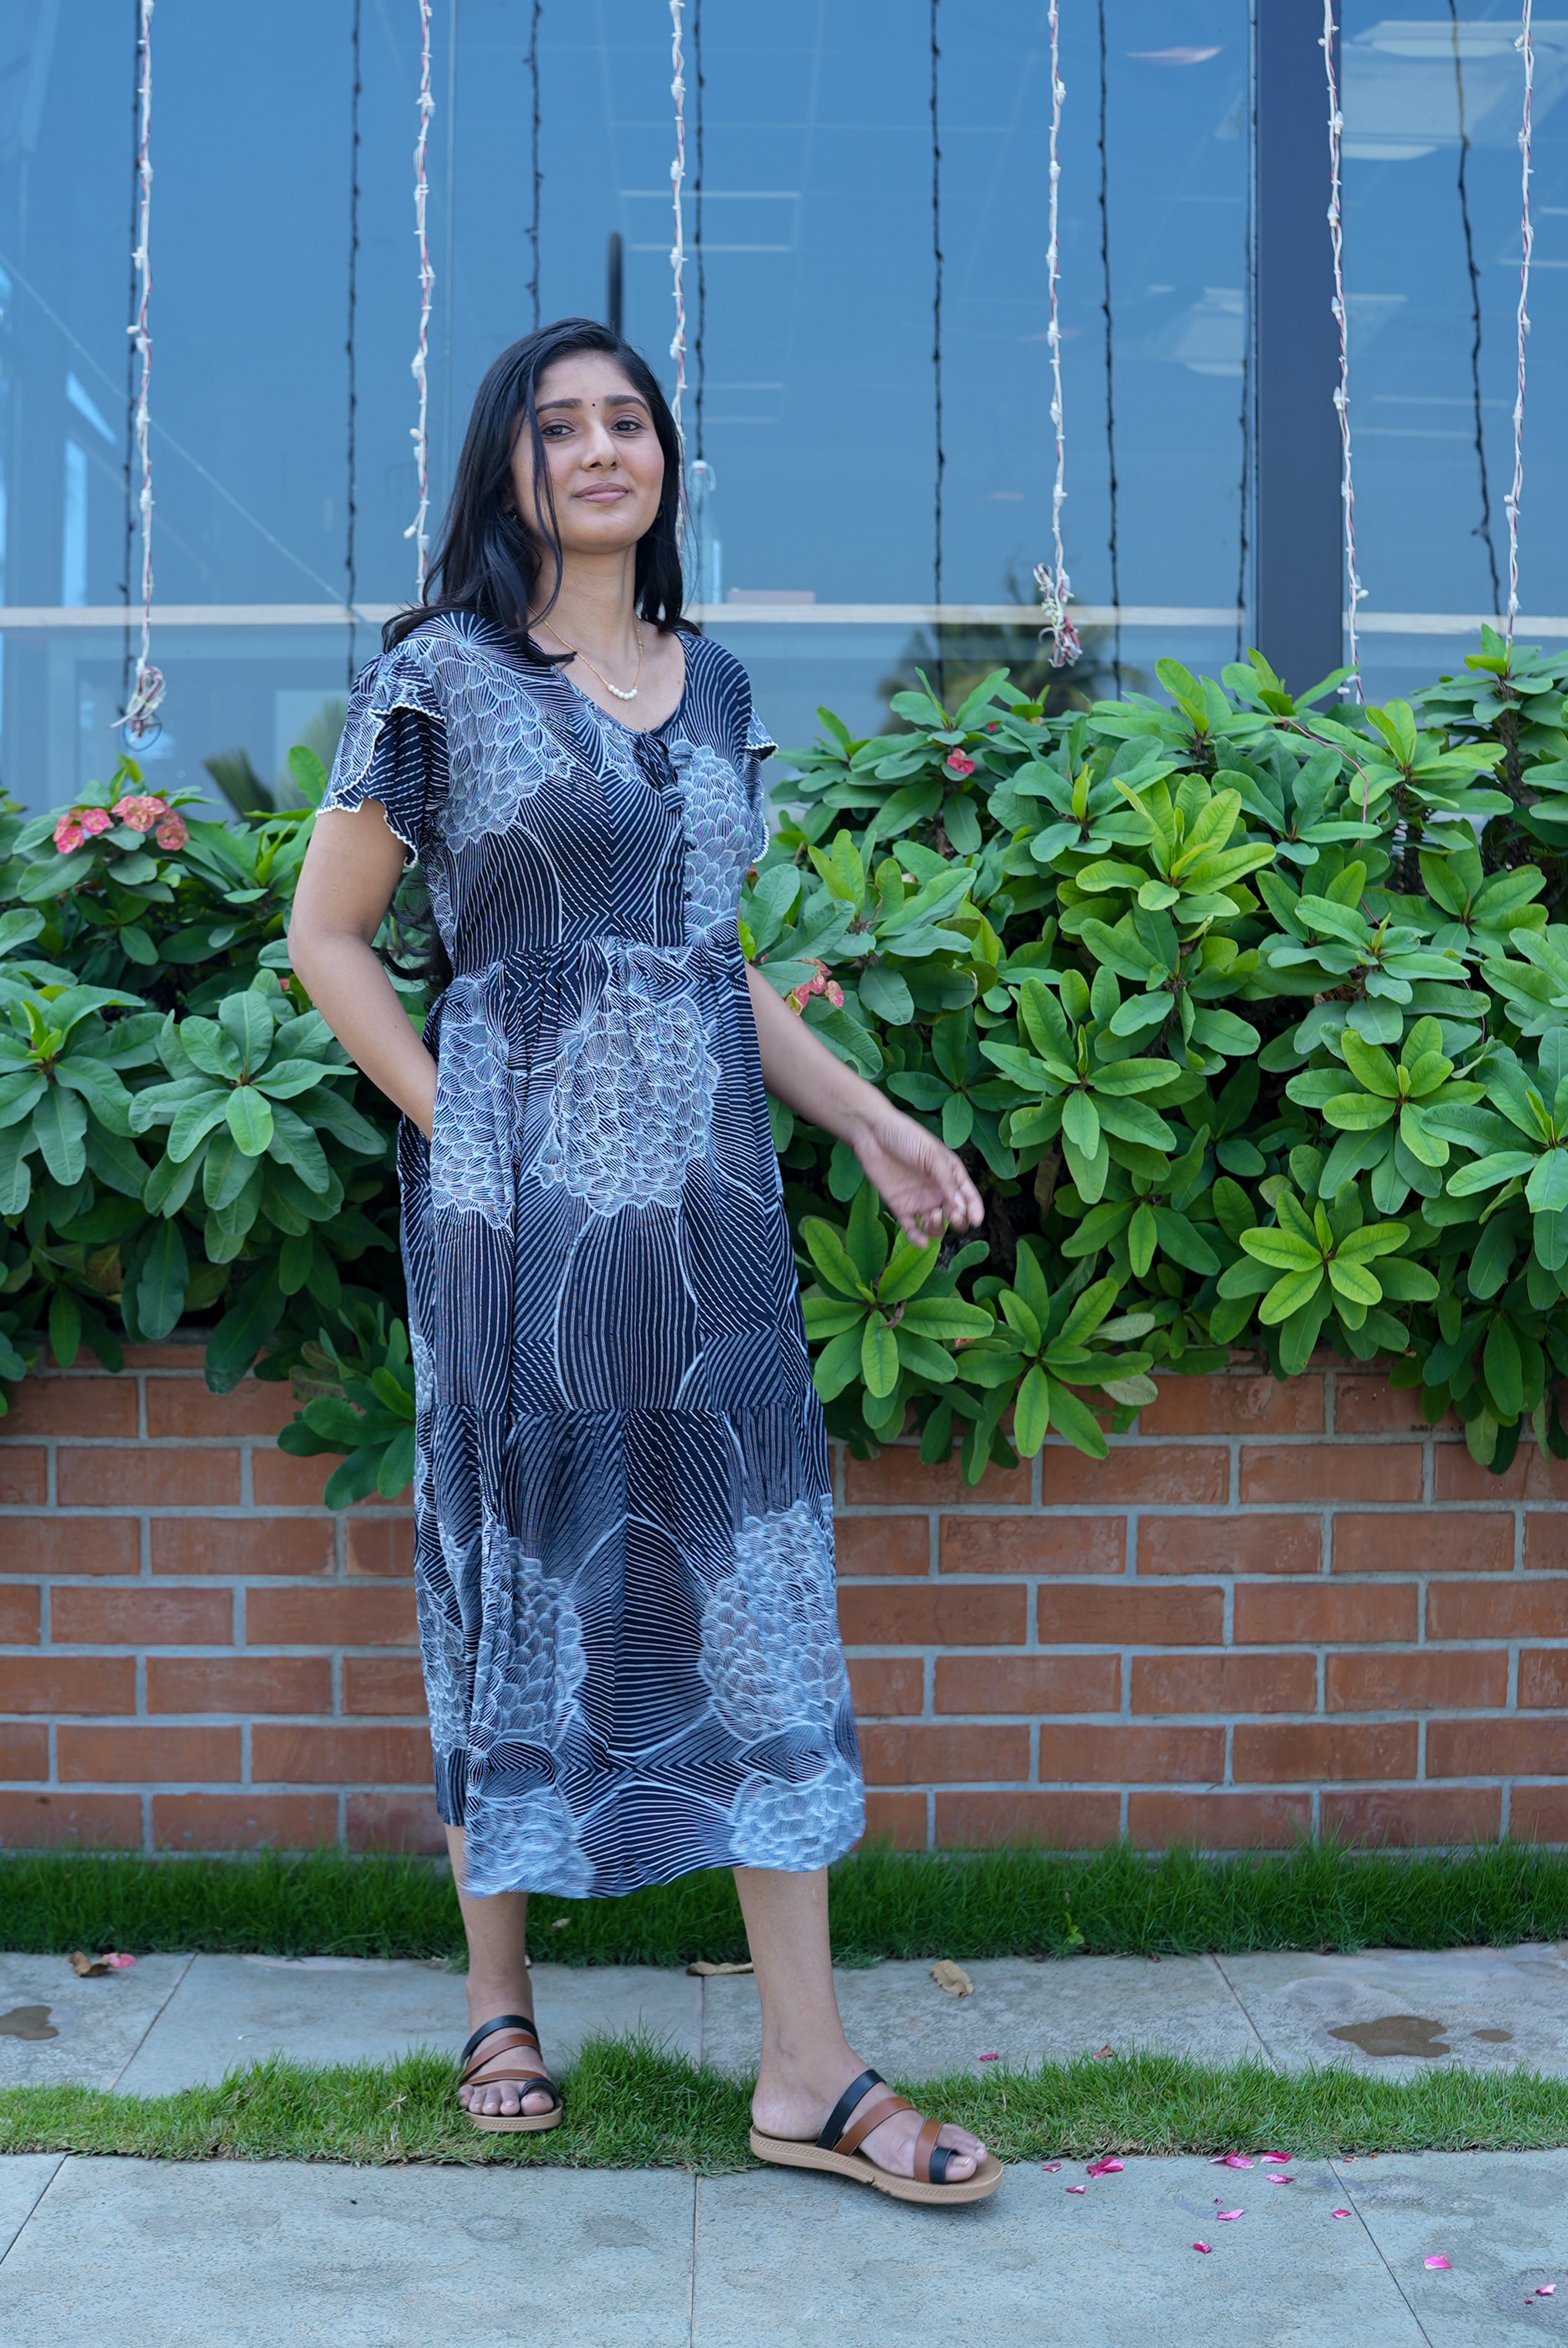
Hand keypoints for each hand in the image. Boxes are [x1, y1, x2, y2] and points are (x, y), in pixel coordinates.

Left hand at [851, 1105, 983, 1248]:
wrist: (872, 1133)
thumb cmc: (906, 1137)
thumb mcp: (932, 1155)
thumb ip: (947, 1181)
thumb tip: (961, 1208)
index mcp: (951, 1174)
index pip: (969, 1197)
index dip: (974, 1210)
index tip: (975, 1220)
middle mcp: (938, 1190)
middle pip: (955, 1215)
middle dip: (957, 1220)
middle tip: (952, 1216)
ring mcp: (919, 1200)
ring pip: (935, 1226)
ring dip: (937, 1227)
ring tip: (931, 1216)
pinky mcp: (900, 1207)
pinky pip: (911, 1229)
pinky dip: (916, 1238)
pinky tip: (920, 1241)